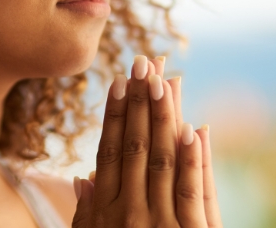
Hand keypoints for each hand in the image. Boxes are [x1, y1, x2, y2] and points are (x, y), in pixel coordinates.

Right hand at [71, 55, 222, 226]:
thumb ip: (87, 213)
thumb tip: (81, 178)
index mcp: (106, 210)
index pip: (108, 152)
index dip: (114, 114)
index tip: (119, 81)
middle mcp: (129, 212)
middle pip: (134, 147)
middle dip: (138, 101)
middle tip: (143, 63)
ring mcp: (159, 223)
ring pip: (162, 160)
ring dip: (163, 117)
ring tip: (164, 81)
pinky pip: (191, 191)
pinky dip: (191, 159)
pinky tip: (193, 129)